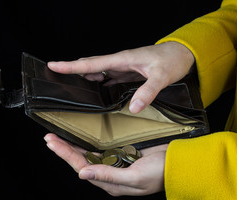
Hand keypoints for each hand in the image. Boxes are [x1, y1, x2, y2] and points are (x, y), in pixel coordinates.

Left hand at [44, 133, 167, 195]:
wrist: (178, 164)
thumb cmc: (161, 173)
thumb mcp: (135, 177)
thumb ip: (109, 175)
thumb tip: (83, 173)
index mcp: (111, 183)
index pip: (82, 167)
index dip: (66, 155)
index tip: (52, 143)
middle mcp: (110, 174)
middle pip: (82, 160)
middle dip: (65, 149)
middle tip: (49, 137)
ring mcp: (117, 164)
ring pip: (89, 154)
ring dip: (74, 145)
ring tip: (59, 137)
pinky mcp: (123, 154)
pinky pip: (102, 148)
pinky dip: (90, 141)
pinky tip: (83, 136)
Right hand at [48, 42, 194, 113]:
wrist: (183, 54)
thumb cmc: (172, 60)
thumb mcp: (162, 76)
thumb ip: (148, 91)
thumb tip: (133, 108)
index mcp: (122, 59)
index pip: (92, 63)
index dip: (71, 65)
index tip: (53, 65)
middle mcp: (120, 62)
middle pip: (91, 67)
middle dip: (73, 71)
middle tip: (56, 79)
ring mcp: (124, 68)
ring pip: (99, 73)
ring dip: (86, 79)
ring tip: (72, 89)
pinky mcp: (129, 73)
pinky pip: (110, 79)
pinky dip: (101, 85)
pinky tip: (98, 94)